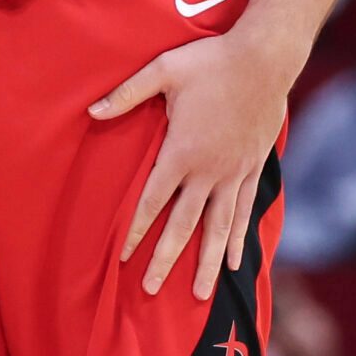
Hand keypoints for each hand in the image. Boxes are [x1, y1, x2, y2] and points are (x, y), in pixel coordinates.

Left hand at [90, 27, 293, 298]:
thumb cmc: (210, 62)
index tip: (123, 258)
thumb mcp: (162, 70)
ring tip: (200, 295)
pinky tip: (238, 263)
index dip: (136, 231)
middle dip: (166, 259)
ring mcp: (234, 174)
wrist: (264, 59)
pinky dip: (239, 240)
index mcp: (182, 151)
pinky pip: (245, 213)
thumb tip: (91, 111)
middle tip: (151, 290)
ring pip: (219, 229)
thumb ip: (126, 94)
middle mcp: (208, 171)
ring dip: (209, 264)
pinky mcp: (253, 169)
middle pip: (183, 225)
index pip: (153, 201)